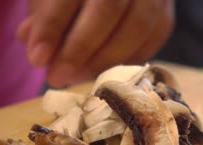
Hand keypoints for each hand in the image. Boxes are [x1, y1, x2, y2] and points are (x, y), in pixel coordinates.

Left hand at [17, 0, 174, 86]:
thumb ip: (45, 19)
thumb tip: (40, 53)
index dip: (52, 26)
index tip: (36, 58)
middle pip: (108, 9)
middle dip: (80, 48)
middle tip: (57, 77)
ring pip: (137, 27)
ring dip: (104, 60)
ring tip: (77, 76)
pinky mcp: (166, 15)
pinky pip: (151, 41)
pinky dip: (126, 60)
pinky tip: (103, 70)